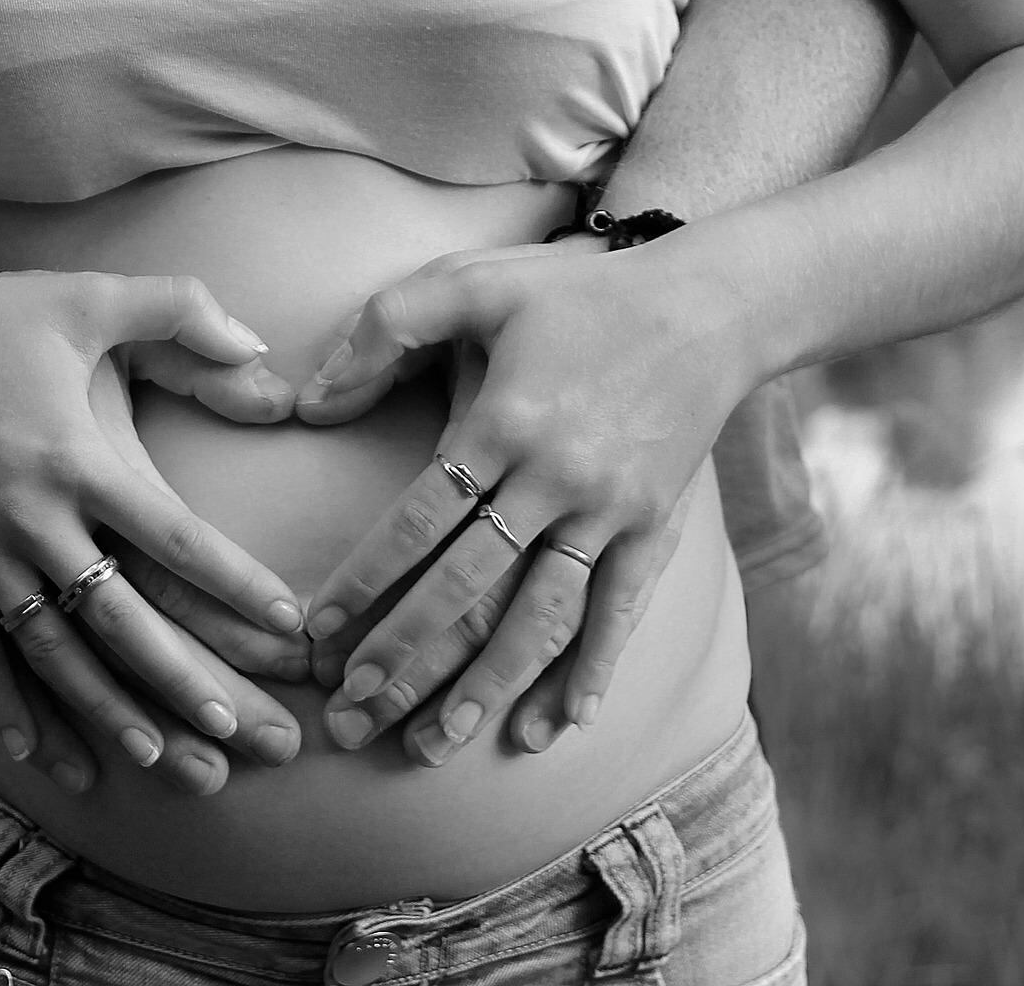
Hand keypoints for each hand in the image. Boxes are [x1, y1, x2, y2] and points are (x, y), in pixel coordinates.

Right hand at [0, 270, 307, 790]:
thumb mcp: (86, 296)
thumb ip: (179, 308)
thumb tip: (259, 343)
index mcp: (79, 458)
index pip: (176, 537)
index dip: (236, 584)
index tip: (288, 625)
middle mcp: (31, 518)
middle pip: (117, 615)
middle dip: (178, 676)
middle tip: (232, 728)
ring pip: (49, 651)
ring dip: (101, 709)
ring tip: (154, 757)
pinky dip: (7, 707)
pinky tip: (39, 756)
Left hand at [295, 238, 747, 748]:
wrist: (713, 305)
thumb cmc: (578, 292)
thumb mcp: (475, 281)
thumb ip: (384, 328)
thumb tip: (309, 401)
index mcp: (506, 420)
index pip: (419, 520)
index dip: (366, 581)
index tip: (320, 631)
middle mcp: (559, 477)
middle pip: (470, 586)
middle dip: (408, 653)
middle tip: (354, 710)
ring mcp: (613, 511)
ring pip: (543, 615)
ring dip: (488, 684)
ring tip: (438, 741)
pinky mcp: (656, 527)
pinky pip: (622, 611)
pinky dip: (594, 669)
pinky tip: (561, 724)